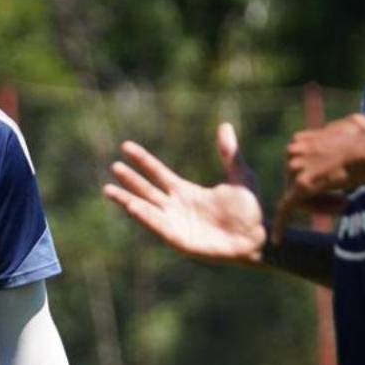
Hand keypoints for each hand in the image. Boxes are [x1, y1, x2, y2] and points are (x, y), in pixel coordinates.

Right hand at [103, 125, 265, 265]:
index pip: (158, 173)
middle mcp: (175, 206)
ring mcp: (174, 223)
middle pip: (146, 189)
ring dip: (127, 199)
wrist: (256, 238)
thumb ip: (229, 153)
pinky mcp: (177, 239)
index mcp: (185, 191)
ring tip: (108, 189)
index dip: (143, 160)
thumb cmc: (249, 211)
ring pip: (144, 208)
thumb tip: (225, 125)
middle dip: (130, 179)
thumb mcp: (240, 176)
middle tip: (114, 166)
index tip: (126, 147)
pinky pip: (157, 226)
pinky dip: (144, 216)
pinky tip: (132, 206)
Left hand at [272, 113, 364, 241]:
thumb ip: (336, 131)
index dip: (321, 181)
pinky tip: (278, 241)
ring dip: (321, 205)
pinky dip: (280, 225)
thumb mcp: (351, 125)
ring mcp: (294, 169)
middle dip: (322, 195)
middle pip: (299, 185)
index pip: (302, 169)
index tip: (341, 188)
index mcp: (299, 141)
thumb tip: (336, 130)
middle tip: (344, 202)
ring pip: (300, 198)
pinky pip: (285, 209)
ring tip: (344, 204)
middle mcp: (291, 153)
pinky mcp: (300, 187)